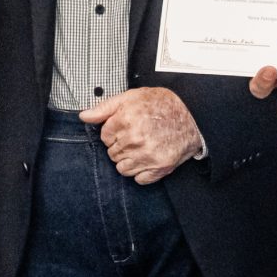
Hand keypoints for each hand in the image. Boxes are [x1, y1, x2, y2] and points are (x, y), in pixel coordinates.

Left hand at [79, 87, 201, 184]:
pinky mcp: (160, 168)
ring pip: (122, 169)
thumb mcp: (130, 97)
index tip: (125, 127)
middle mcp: (136, 139)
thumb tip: (84, 116)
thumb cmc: (161, 105)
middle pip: (112, 154)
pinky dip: (142, 172)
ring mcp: (148, 155)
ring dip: (129, 160)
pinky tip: (149, 158)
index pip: (104, 137)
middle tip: (136, 136)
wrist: (193, 115)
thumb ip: (104, 108)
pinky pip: (139, 179)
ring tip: (142, 147)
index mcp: (126, 120)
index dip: (113, 132)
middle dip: (120, 146)